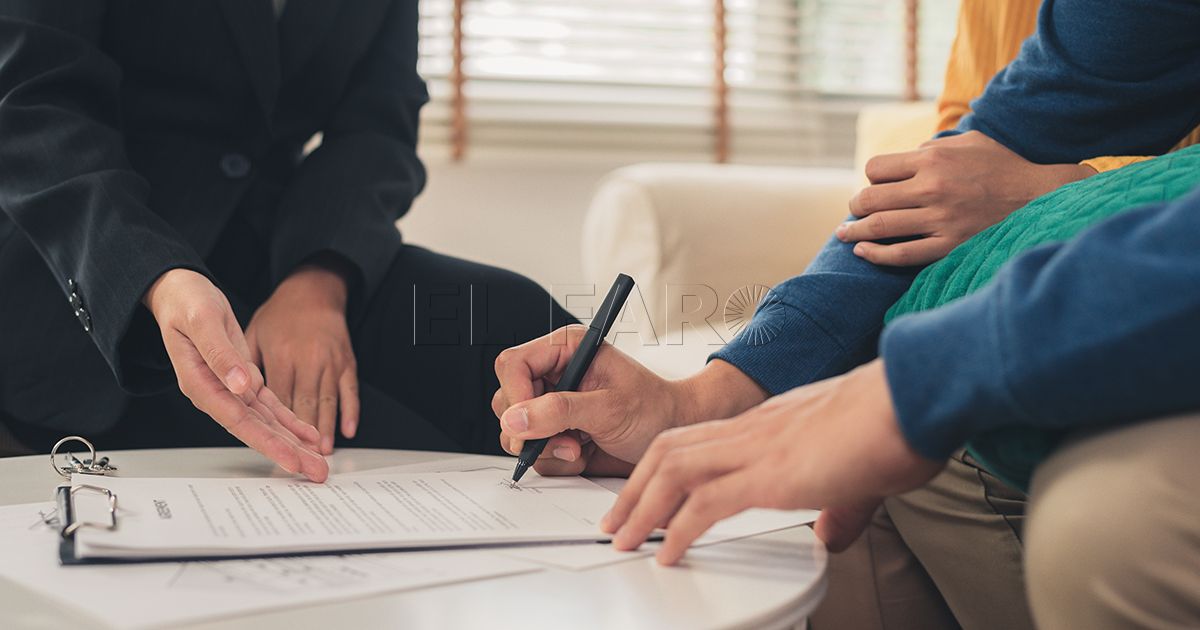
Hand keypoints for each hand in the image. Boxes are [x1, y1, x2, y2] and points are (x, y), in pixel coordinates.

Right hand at [144, 269, 327, 480]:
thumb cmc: (186, 304)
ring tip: (318, 462)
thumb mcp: (202, 321)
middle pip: (256, 431)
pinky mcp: (243, 381)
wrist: (180, 293)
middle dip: (288, 452)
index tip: (291, 459)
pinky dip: (289, 422)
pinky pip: (269, 407)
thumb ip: (220, 355)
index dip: (268, 442)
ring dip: (293, 443)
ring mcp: (230, 390)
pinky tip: (307, 436)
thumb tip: (240, 385)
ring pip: (266, 423)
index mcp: (201, 384)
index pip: (239, 421)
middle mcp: (216, 394)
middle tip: (317, 471)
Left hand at [245, 263, 357, 454]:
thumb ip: (243, 363)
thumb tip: (241, 392)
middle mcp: (308, 360)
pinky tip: (345, 431)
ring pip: (326, 402)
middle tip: (304, 462)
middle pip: (304, 406)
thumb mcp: (254, 332)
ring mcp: (330, 362)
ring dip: (325, 430)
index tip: (275, 448)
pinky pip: (349, 391)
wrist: (314, 290)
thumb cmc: (280, 313)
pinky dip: (349, 412)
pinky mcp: (346, 362)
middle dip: (302, 439)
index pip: (276, 400)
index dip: (275, 427)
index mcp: (282, 355)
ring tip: (321, 454)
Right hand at [492, 325, 766, 476]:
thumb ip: (560, 411)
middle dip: (533, 429)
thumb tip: (515, 419)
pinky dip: (556, 461)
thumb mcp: (610, 408)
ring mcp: (551, 407)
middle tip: (568, 442)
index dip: (515, 395)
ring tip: (580, 448)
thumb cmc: (654, 409)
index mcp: (565, 350)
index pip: (513, 365)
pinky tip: (583, 453)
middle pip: (507, 401)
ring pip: (515, 431)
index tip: (528, 423)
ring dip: (545, 448)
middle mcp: (553, 376)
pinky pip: (534, 452)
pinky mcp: (555, 433)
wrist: (674, 435)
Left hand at [602, 360, 943, 564]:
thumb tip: (832, 533)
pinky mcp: (770, 474)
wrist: (916, 395)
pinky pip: (706, 504)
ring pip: (674, 471)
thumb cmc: (898, 421)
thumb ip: (839, 504)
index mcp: (769, 423)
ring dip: (642, 507)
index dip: (664, 466)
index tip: (647, 494)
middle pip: (670, 450)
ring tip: (624, 539)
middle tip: (616, 519)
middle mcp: (753, 430)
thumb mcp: (859, 472)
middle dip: (635, 487)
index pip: (699, 439)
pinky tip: (668, 554)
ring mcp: (758, 449)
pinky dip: (678, 531)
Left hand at [839, 131, 1095, 265]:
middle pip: (870, 198)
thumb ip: (933, 146)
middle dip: (856, 205)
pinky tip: (862, 253)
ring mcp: (940, 219)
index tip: (874, 186)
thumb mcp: (969, 142)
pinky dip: (875, 255)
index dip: (870, 178)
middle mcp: (932, 188)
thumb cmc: (1003, 167)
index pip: (875, 168)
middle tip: (854, 211)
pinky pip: (901, 254)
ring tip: (845, 233)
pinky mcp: (949, 245)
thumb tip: (905, 156)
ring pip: (879, 226)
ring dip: (854, 231)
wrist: (1040, 198)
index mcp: (933, 158)